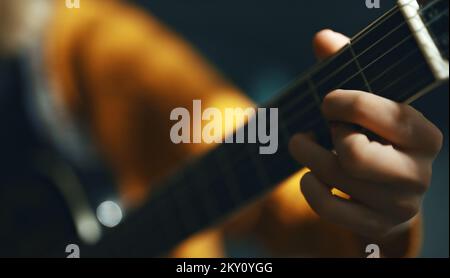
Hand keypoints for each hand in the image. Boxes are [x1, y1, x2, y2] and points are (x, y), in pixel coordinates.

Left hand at [288, 30, 442, 237]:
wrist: (389, 191)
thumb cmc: (374, 136)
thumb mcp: (367, 102)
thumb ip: (347, 66)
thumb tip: (323, 39)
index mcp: (424, 136)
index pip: (383, 114)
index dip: (344, 103)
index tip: (327, 101)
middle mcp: (417, 174)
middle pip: (354, 154)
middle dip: (324, 136)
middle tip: (317, 130)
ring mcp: (398, 205)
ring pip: (335, 178)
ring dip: (308, 156)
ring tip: (305, 145)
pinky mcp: (375, 226)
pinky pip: (329, 208)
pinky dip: (309, 188)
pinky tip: (309, 176)